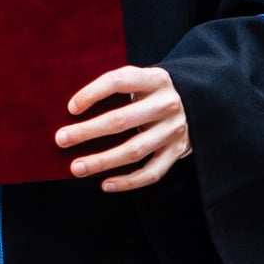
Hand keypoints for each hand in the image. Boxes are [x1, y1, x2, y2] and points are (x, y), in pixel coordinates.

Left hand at [57, 65, 189, 194]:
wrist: (202, 102)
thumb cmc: (156, 93)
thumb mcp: (144, 80)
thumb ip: (118, 88)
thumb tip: (73, 109)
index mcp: (156, 79)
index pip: (119, 81)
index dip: (92, 93)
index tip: (70, 108)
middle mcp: (167, 104)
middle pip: (122, 120)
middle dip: (88, 131)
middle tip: (61, 139)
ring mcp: (174, 130)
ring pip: (134, 150)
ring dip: (102, 161)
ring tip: (76, 167)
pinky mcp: (178, 152)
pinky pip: (152, 172)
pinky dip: (128, 181)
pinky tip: (105, 184)